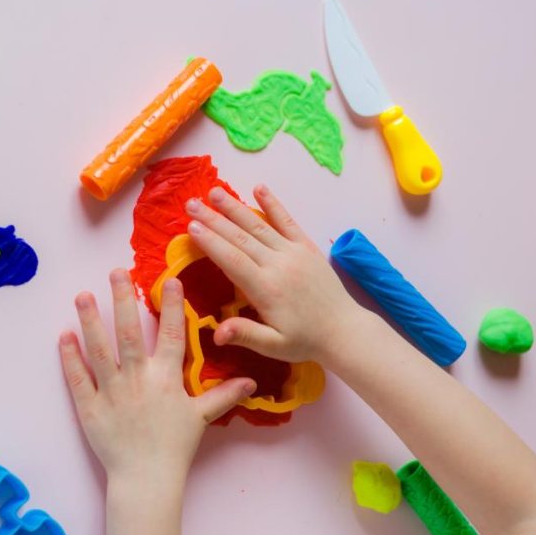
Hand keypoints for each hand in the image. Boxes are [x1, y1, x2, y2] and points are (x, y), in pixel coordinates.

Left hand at [59, 269, 256, 486]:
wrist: (146, 479)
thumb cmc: (175, 447)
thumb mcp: (201, 417)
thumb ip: (224, 395)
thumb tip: (252, 382)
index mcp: (166, 377)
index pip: (169, 333)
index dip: (171, 305)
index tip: (168, 279)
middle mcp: (138, 378)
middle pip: (129, 331)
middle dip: (122, 299)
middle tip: (116, 271)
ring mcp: (111, 391)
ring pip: (99, 349)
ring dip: (90, 320)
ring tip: (83, 294)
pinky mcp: (89, 406)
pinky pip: (77, 378)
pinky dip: (69, 357)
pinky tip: (64, 334)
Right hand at [184, 185, 369, 364]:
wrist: (344, 331)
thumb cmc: (305, 341)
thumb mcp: (274, 346)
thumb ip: (245, 335)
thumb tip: (215, 334)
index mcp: (266, 289)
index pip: (232, 259)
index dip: (210, 242)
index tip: (190, 226)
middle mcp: (278, 265)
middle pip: (240, 237)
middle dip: (214, 219)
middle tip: (191, 203)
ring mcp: (294, 253)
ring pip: (259, 226)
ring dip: (235, 207)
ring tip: (214, 192)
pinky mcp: (307, 248)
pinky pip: (288, 222)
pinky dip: (273, 204)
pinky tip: (259, 188)